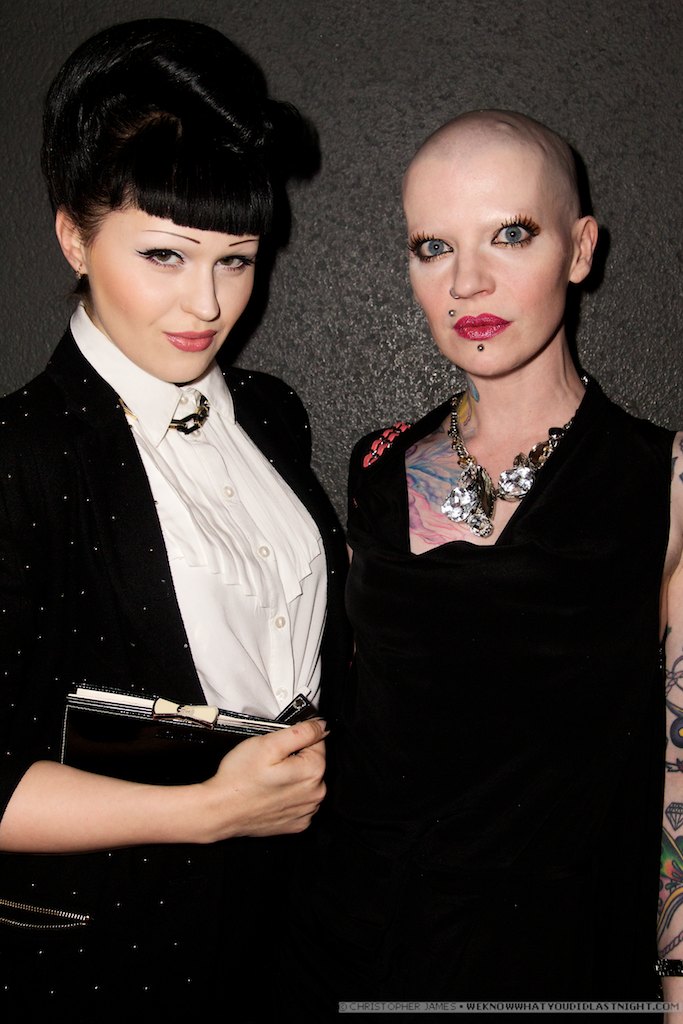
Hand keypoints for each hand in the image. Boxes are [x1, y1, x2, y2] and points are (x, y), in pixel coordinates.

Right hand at [200, 718, 327, 839]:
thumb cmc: (240, 778)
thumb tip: (322, 726)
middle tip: (270, 762)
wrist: (220, 810)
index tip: (279, 745)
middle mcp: (315, 795)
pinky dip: (288, 796)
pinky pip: (299, 802)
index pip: (317, 741)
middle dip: (295, 758)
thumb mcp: (268, 743)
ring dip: (293, 777)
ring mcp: (306, 812)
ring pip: (306, 782)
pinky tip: (271, 794)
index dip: (296, 738)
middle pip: (313, 762)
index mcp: (313, 772)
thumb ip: (301, 732)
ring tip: (268, 779)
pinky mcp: (297, 824)